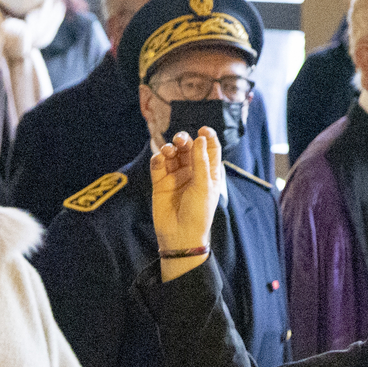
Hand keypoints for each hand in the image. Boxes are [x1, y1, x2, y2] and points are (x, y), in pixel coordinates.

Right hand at [149, 128, 223, 279]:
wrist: (180, 236)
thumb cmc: (198, 213)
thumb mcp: (204, 186)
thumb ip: (201, 161)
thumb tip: (199, 138)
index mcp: (208, 172)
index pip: (209, 148)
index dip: (207, 137)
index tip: (203, 130)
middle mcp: (192, 172)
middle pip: (188, 148)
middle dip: (184, 140)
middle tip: (180, 140)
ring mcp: (175, 177)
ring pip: (172, 154)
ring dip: (170, 148)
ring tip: (169, 151)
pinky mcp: (160, 183)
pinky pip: (158, 165)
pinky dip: (158, 159)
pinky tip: (160, 159)